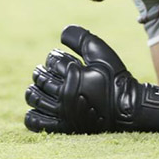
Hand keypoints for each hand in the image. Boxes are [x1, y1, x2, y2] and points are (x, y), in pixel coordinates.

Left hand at [24, 25, 158, 133]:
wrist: (126, 107)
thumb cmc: (114, 78)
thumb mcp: (102, 52)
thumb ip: (82, 38)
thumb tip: (62, 32)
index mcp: (75, 74)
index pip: (52, 61)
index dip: (53, 57)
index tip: (58, 58)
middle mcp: (66, 94)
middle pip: (41, 79)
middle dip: (41, 72)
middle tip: (46, 71)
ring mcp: (63, 112)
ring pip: (35, 99)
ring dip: (33, 91)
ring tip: (38, 87)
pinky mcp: (63, 126)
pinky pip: (37, 122)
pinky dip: (32, 115)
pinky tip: (36, 108)